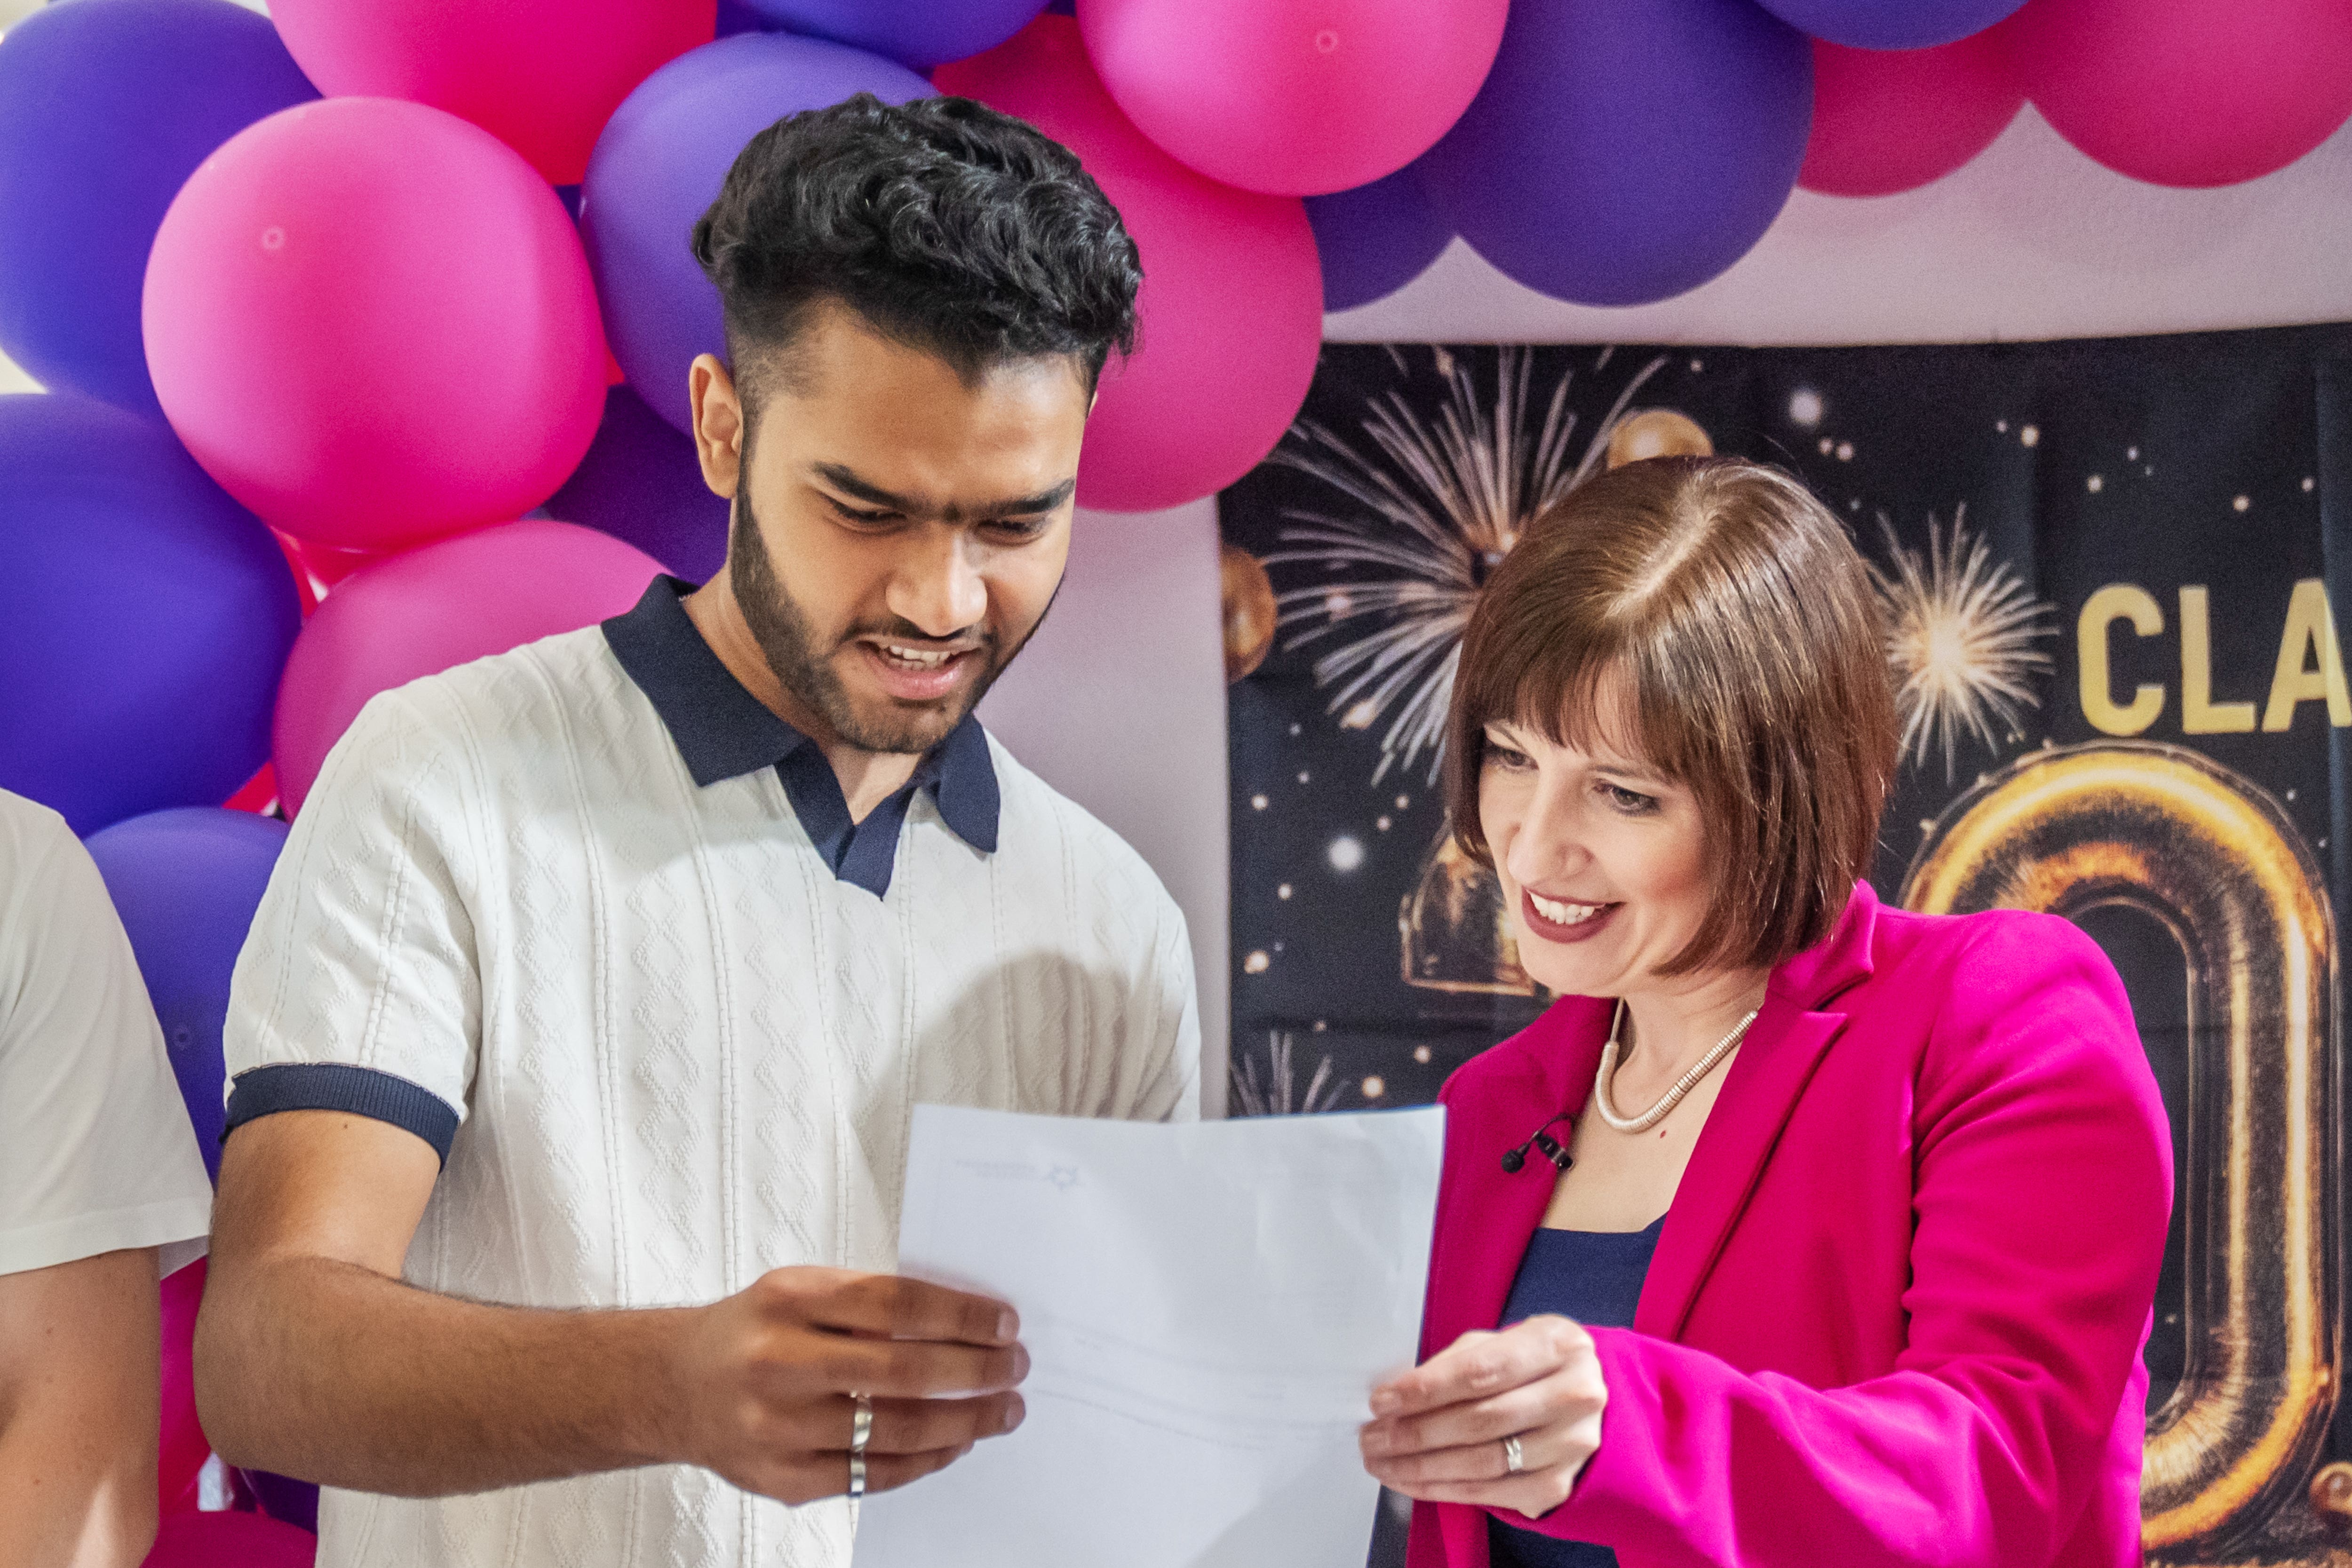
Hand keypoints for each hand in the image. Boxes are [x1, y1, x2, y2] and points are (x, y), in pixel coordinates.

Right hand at [671, 1267, 1027, 1503]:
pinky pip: (873, 1475)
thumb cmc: (754, 1331)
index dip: (961, 1315)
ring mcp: (778, 1427)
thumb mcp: (800, 1289)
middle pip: (903, 1370)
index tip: (1005, 1323)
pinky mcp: (782, 1478)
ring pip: (895, 1431)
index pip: (896, 1303)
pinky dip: (925, 1461)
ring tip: (1003, 1411)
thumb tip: (965, 1322)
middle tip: (1015, 1368)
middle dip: (975, 1371)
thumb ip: (867, 1302)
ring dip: (964, 1422)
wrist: (674, 1386)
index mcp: (788, 1299)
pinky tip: (955, 1444)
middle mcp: (778, 1361)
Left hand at [1359, 1315, 1606, 1519]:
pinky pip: (1491, 1492)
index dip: (1425, 1389)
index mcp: (1557, 1345)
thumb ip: (1455, 1363)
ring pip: (1482, 1462)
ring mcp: (1571, 1445)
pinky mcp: (1558, 1483)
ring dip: (1422, 1466)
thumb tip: (1397, 1396)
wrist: (1580, 1400)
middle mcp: (1573, 1395)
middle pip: (1479, 1420)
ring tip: (1382, 1460)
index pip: (1480, 1371)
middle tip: (1373, 1437)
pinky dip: (1444, 1489)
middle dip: (1415, 1432)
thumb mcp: (1499, 1343)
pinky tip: (1412, 1480)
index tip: (1383, 1401)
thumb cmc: (1528, 1366)